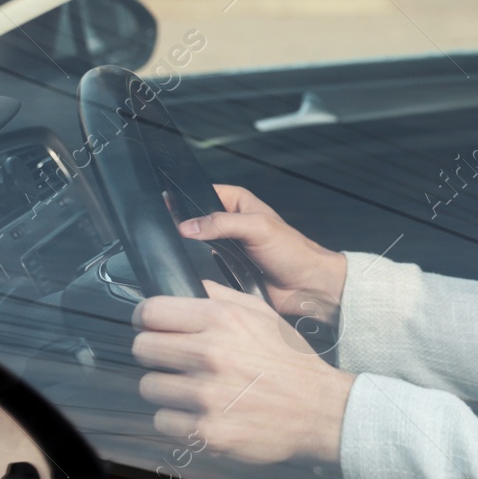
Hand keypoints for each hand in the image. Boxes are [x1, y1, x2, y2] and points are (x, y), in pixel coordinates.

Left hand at [133, 280, 354, 464]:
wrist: (320, 410)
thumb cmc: (291, 363)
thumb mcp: (263, 315)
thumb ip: (221, 297)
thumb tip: (186, 288)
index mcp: (222, 320)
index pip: (151, 312)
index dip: (147, 319)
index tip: (152, 327)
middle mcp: (210, 354)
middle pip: (142, 348)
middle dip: (156, 353)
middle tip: (175, 360)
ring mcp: (206, 396)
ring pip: (149, 386)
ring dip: (167, 388)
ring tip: (194, 389)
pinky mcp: (206, 432)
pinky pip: (164, 421)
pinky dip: (179, 419)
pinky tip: (203, 413)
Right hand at [181, 184, 344, 323]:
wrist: (306, 286)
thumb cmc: (293, 252)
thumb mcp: (257, 228)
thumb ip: (221, 223)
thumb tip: (189, 226)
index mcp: (239, 202)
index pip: (203, 192)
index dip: (187, 199)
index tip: (171, 209)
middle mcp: (232, 222)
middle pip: (196, 221)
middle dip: (189, 229)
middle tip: (184, 236)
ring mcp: (229, 246)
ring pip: (197, 246)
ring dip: (196, 252)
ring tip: (200, 254)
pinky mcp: (228, 269)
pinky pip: (206, 268)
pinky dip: (204, 271)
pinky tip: (205, 273)